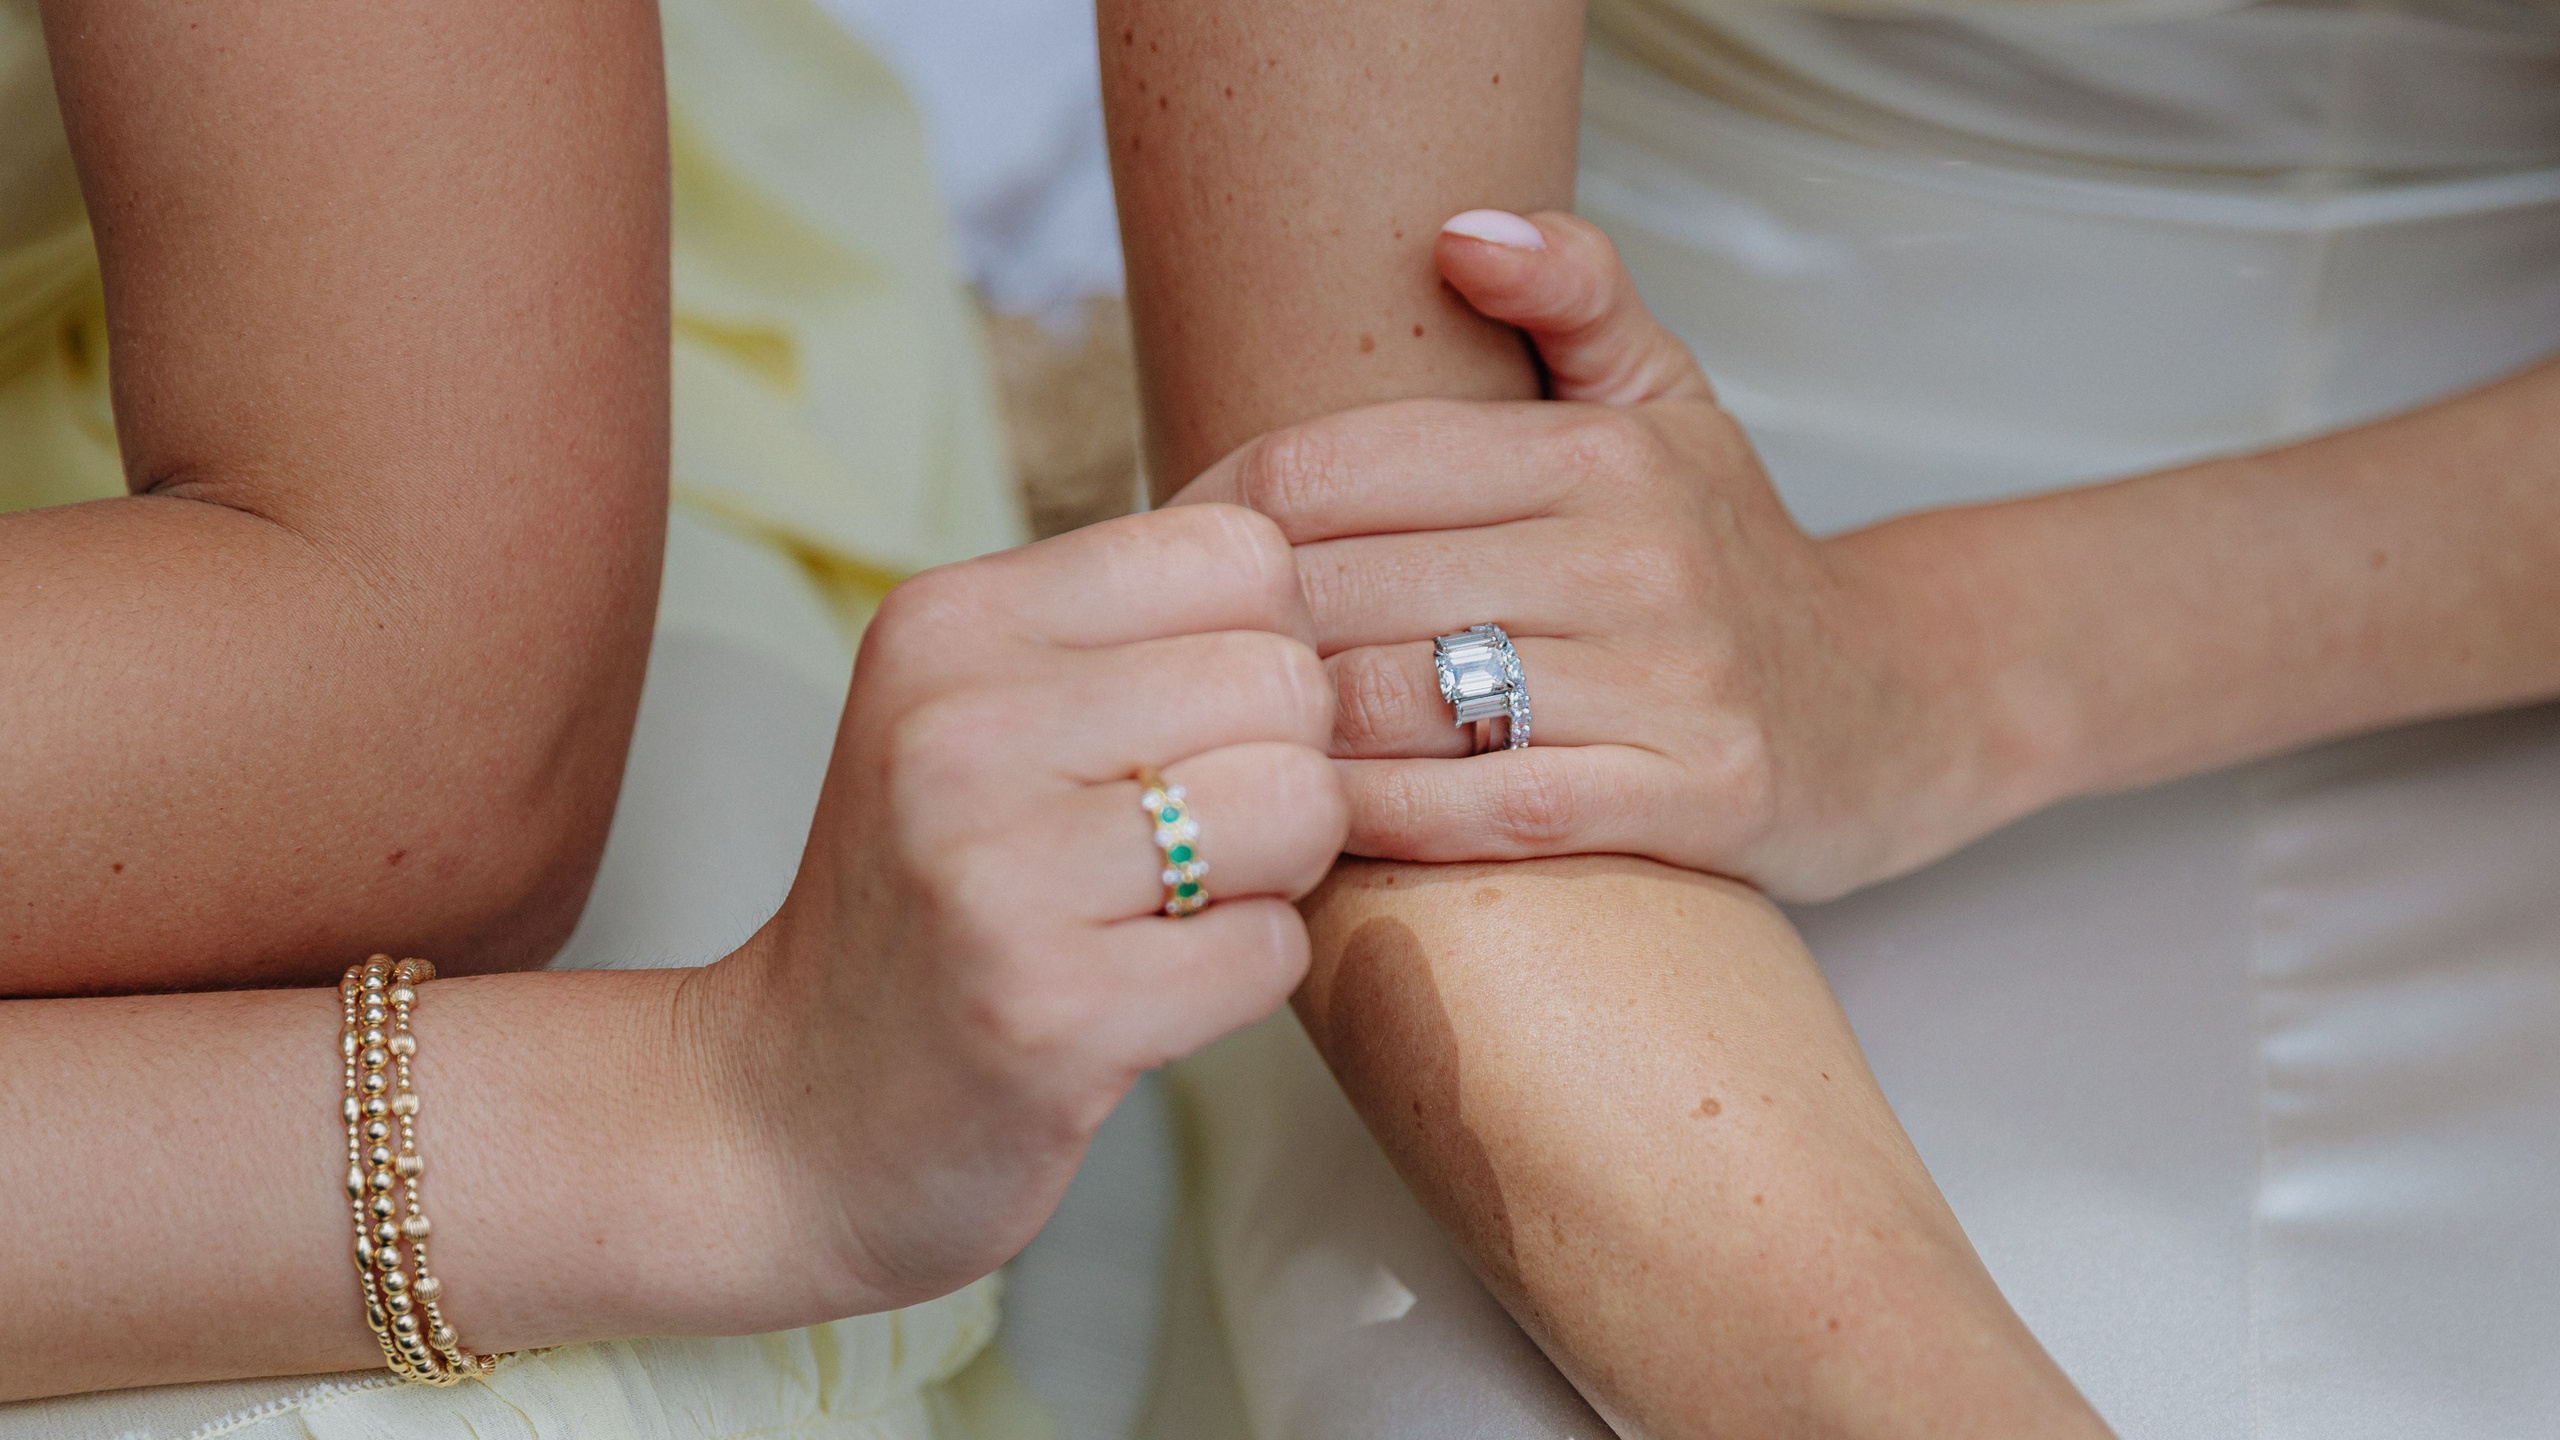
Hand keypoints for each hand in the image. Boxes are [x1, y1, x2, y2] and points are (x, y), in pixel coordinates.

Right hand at [706, 505, 1346, 1312]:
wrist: (791, 1114)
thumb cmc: (935, 897)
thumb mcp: (985, 710)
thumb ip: (1134, 626)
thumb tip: (1327, 550)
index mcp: (951, 622)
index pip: (1243, 550)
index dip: (1266, 648)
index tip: (1195, 730)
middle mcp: (958, 726)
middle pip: (1288, 680)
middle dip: (1283, 770)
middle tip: (1193, 840)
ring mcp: (995, 872)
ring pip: (1301, 805)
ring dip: (1273, 877)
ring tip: (1170, 909)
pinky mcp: (1047, 1011)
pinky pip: (1274, 950)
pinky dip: (1240, 980)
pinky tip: (1143, 991)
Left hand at [1172, 212, 2012, 900]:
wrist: (1892, 705)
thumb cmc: (1726, 556)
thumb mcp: (1666, 399)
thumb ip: (1573, 294)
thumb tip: (1457, 231)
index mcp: (1598, 449)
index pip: (1330, 467)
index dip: (1214, 518)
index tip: (1173, 564)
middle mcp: (1636, 553)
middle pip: (1342, 591)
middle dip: (1236, 639)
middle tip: (1179, 672)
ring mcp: (1669, 681)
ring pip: (1396, 705)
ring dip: (1289, 735)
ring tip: (1233, 743)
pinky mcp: (1692, 800)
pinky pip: (1479, 814)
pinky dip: (1378, 823)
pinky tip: (1322, 819)